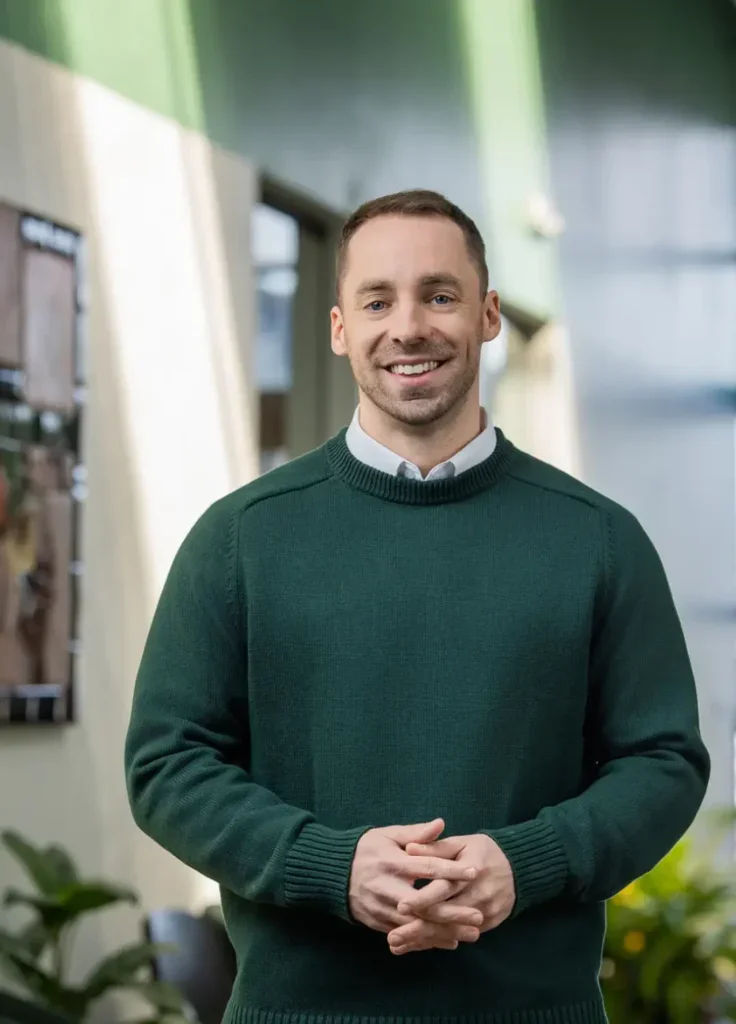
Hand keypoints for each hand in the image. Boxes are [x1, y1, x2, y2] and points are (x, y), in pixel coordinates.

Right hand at [348, 818, 483, 949]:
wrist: (333, 873)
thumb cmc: (366, 849)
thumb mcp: (388, 835)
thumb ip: (416, 833)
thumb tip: (441, 823)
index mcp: (392, 862)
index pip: (426, 867)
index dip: (451, 870)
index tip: (474, 872)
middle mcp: (387, 887)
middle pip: (424, 904)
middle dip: (453, 912)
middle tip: (479, 916)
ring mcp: (381, 908)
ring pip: (417, 925)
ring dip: (445, 931)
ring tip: (472, 934)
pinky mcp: (378, 923)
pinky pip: (406, 935)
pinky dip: (428, 940)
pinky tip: (449, 941)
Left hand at [387, 833, 515, 954]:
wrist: (520, 868)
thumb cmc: (484, 851)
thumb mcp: (462, 843)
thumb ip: (435, 848)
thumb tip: (408, 848)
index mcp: (471, 870)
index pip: (444, 888)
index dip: (422, 898)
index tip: (399, 906)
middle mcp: (479, 894)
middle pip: (445, 915)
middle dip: (418, 928)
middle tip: (392, 937)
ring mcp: (485, 912)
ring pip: (450, 930)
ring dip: (423, 940)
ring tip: (397, 946)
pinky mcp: (487, 925)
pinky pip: (459, 936)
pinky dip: (437, 941)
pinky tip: (416, 946)